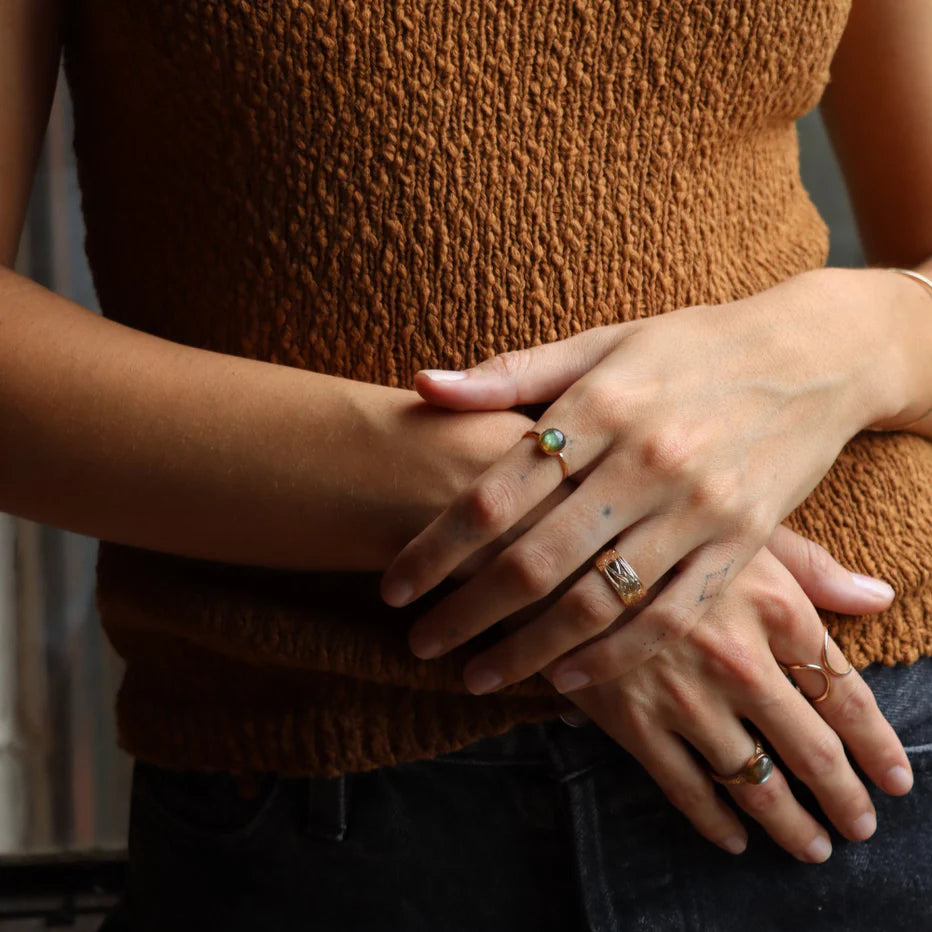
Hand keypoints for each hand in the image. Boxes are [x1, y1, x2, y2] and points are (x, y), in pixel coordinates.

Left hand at [380, 271, 888, 690]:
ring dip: (526, 650)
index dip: (433, 547)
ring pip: (596, 601)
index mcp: (599, 406)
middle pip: (534, 557)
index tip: (394, 588)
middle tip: (420, 644)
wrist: (809, 356)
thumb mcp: (600, 342)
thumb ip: (511, 374)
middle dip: (465, 610)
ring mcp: (696, 509)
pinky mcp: (739, 544)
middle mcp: (645, 461)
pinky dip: (613, 656)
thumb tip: (424, 386)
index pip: (494, 493)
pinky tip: (564, 680)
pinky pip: (668, 617)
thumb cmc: (687, 348)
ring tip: (475, 676)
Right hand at [551, 545, 911, 861]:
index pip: (846, 694)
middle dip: (845, 797)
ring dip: (792, 824)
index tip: (897, 777)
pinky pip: (685, 788)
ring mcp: (686, 697)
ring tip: (813, 847)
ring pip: (755, 782)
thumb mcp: (740, 531)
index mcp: (777, 609)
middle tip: (861, 826)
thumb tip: (880, 595)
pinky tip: (733, 838)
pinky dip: (714, 822)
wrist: (559, 541)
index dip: (878, 743)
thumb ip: (813, 568)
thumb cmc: (658, 529)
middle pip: (811, 750)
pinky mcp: (634, 721)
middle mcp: (741, 662)